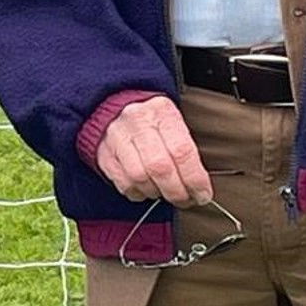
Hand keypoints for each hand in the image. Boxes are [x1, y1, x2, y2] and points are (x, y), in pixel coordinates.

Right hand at [94, 95, 212, 206]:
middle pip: (159, 167)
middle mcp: (136, 120)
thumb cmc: (155, 122)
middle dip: (177, 192)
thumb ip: (188, 152)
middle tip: (184, 199)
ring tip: (163, 191)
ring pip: (139, 177)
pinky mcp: (103, 152)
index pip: (182, 151)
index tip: (202, 195)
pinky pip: (123, 183)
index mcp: (161, 111)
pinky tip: (145, 187)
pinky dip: (138, 193)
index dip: (195, 180)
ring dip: (156, 193)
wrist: (115, 106)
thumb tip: (201, 190)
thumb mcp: (174, 124)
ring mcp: (115, 136)